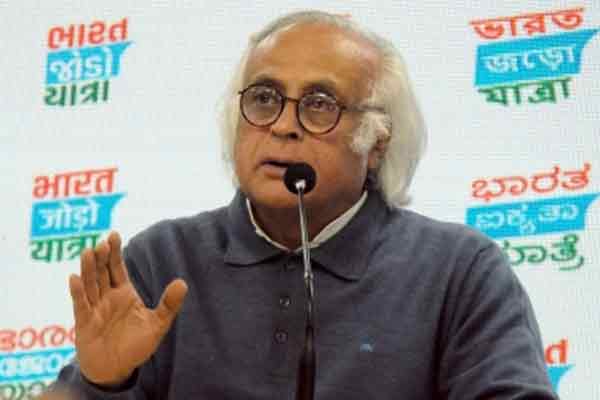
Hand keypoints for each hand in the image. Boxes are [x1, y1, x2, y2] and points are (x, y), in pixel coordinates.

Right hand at [68, 232, 187, 386]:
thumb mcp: (157, 325)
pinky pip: (80, 305)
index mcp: (124, 293)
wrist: (117, 369)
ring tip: (88, 252)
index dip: (114, 252)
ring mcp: (95, 308)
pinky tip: (75, 278)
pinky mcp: (84, 323)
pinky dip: (77, 291)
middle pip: (102, 272)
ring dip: (88, 269)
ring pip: (90, 284)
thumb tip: (182, 283)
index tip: (113, 235)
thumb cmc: (136, 346)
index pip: (117, 268)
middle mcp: (107, 297)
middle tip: (102, 241)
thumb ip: (169, 305)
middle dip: (101, 257)